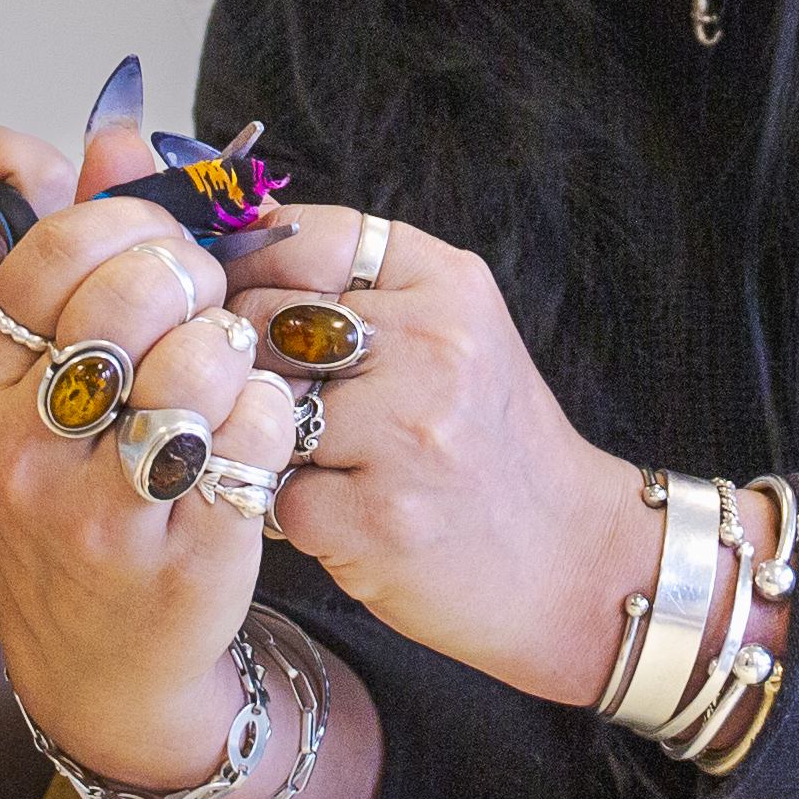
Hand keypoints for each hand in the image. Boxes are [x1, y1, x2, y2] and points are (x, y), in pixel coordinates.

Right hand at [0, 185, 296, 787]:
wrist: (91, 662)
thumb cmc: (67, 501)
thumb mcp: (34, 390)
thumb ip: (75, 265)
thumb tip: (120, 134)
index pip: (51, 254)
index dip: (127, 226)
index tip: (162, 244)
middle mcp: (20, 452)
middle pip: (129, 296)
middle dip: (190, 276)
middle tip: (206, 299)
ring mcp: (98, 512)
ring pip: (199, 361)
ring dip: (235, 345)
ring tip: (227, 366)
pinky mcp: (182, 557)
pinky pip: (253, 434)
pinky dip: (269, 412)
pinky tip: (251, 428)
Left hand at [225, 202, 649, 708]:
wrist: (571, 560)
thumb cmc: (492, 445)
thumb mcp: (457, 333)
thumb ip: (362, 287)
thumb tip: (228, 249)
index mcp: (449, 287)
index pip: (305, 238)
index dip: (253, 271)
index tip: (244, 301)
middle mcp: (432, 348)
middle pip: (264, 321)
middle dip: (248, 362)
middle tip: (288, 401)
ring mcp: (405, 435)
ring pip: (259, 406)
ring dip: (269, 439)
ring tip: (328, 460)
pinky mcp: (375, 518)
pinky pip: (271, 489)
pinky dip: (289, 506)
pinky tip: (343, 513)